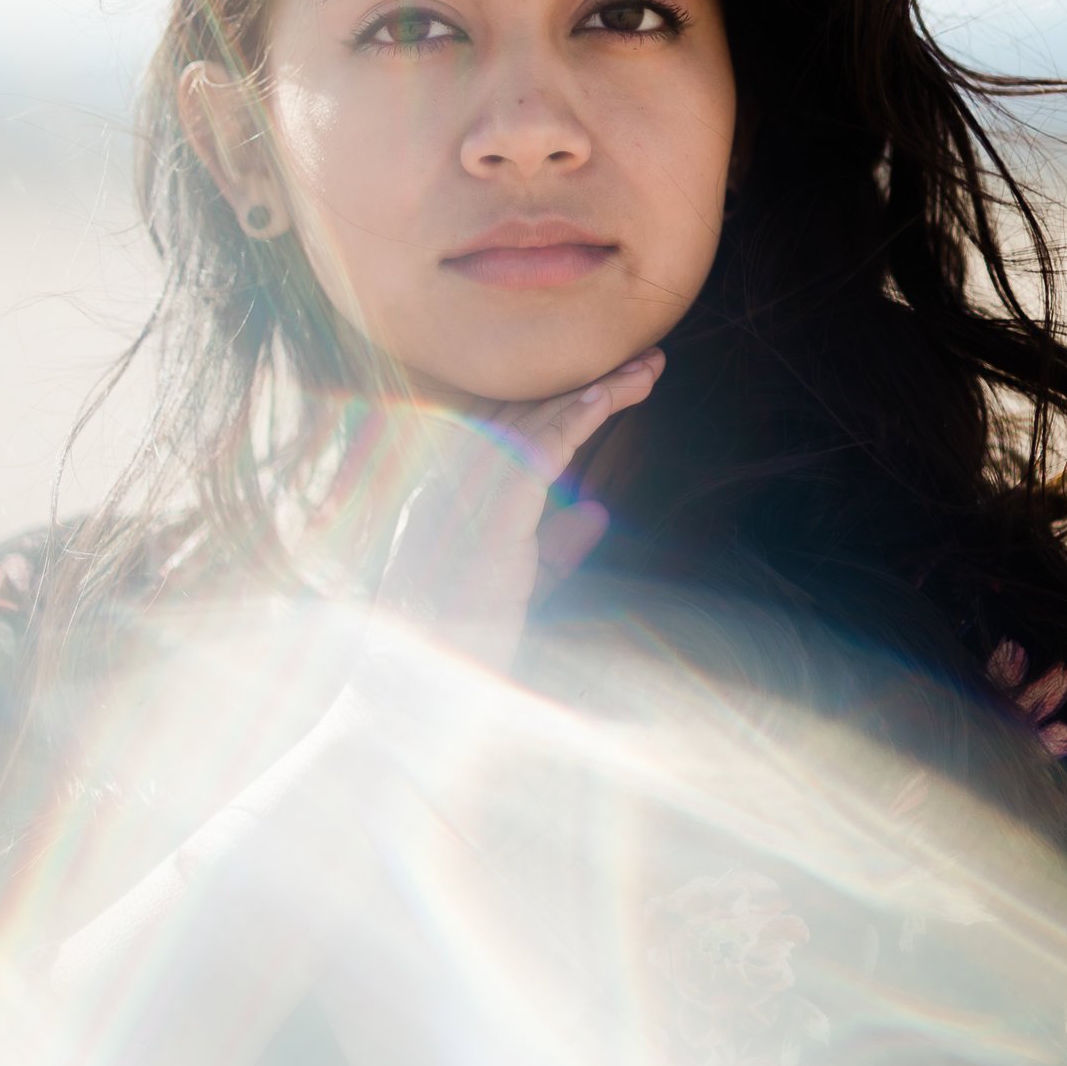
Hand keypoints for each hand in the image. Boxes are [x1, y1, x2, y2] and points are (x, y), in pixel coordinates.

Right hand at [347, 347, 663, 680]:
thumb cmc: (461, 653)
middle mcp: (450, 486)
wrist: (420, 704)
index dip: (566, 402)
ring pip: (535, 424)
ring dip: (596, 393)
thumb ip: (555, 547)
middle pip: (526, 415)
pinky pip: (535, 456)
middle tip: (646, 361)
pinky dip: (575, 422)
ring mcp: (462, 500)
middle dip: (588, 384)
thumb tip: (597, 512)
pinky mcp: (487, 523)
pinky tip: (608, 397)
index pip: (511, 431)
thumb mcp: (521, 590)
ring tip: (647, 370)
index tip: (617, 382)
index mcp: (450, 498)